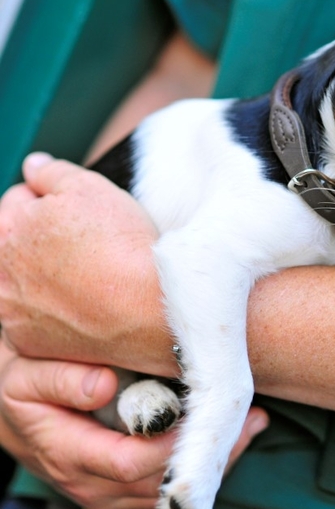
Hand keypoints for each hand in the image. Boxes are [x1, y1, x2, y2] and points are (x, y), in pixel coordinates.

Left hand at [0, 154, 174, 375]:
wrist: (148, 307)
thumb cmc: (120, 243)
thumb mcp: (90, 188)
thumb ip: (53, 172)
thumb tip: (33, 165)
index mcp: (6, 228)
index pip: (18, 200)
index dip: (52, 199)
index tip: (83, 214)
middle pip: (17, 243)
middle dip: (44, 238)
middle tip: (87, 243)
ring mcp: (11, 312)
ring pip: (25, 283)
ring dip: (47, 275)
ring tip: (89, 274)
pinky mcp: (30, 343)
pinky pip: (37, 320)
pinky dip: (56, 310)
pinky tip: (87, 303)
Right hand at [0, 342, 267, 508]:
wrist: (14, 403)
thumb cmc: (23, 382)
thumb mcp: (28, 375)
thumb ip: (62, 380)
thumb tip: (104, 385)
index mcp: (68, 452)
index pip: (130, 463)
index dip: (173, 446)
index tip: (209, 416)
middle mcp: (89, 480)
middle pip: (156, 484)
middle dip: (205, 457)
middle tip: (251, 421)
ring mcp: (103, 487)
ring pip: (161, 492)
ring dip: (208, 465)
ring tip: (249, 429)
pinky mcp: (115, 483)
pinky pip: (157, 487)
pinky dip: (191, 466)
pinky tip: (221, 441)